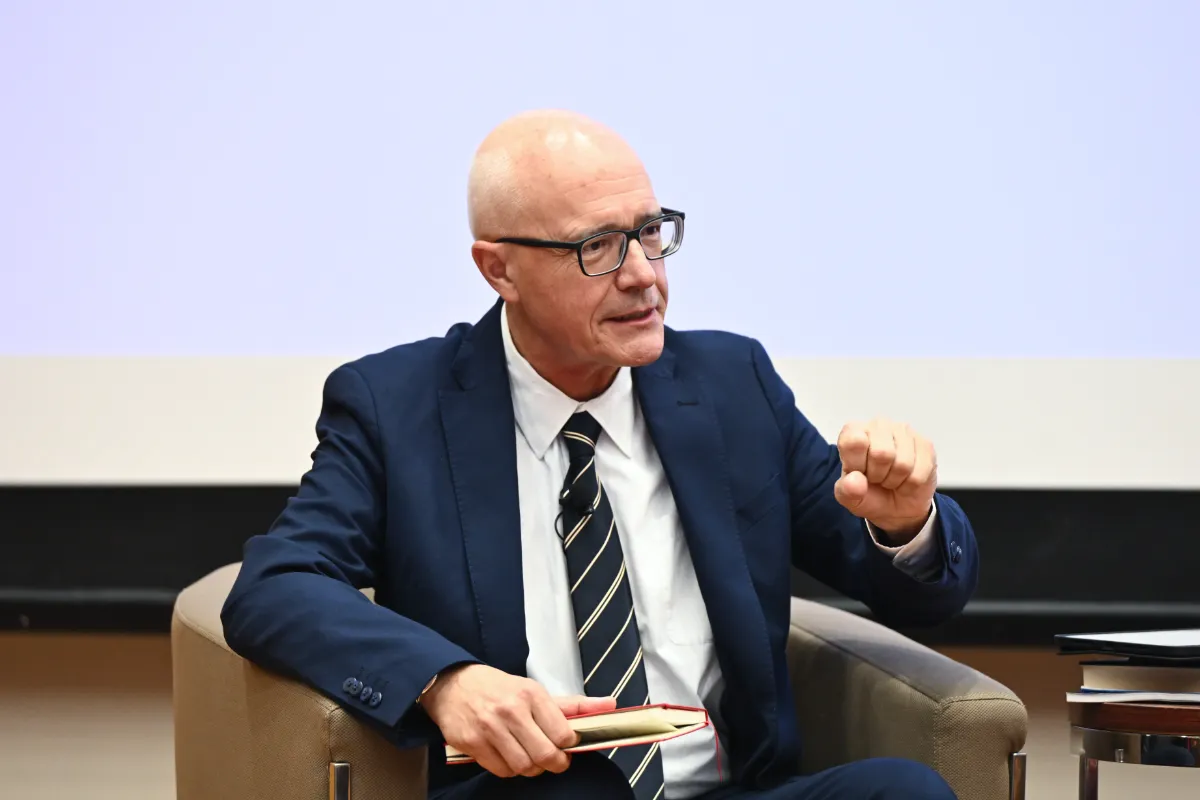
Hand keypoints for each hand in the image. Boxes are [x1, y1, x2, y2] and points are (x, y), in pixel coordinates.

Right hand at [420, 664, 616, 778]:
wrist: (453, 684)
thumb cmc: (498, 689)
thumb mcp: (535, 690)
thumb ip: (573, 704)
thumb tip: (610, 705)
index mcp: (531, 694)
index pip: (563, 733)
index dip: (569, 747)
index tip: (566, 746)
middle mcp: (511, 710)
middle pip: (545, 755)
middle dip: (553, 764)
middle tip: (552, 760)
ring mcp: (490, 728)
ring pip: (524, 767)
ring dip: (531, 768)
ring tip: (528, 756)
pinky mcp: (473, 743)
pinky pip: (501, 770)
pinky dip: (509, 769)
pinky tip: (507, 755)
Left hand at [833, 417, 936, 542]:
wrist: (896, 507)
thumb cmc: (870, 494)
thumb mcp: (851, 498)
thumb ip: (847, 490)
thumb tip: (854, 481)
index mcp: (853, 431)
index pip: (853, 441)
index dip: (857, 465)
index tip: (858, 472)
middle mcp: (878, 425)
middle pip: (881, 453)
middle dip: (879, 475)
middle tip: (877, 478)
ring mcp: (904, 431)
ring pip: (903, 464)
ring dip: (896, 481)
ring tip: (890, 478)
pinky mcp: (925, 444)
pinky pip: (919, 473)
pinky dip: (911, 485)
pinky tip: (906, 480)